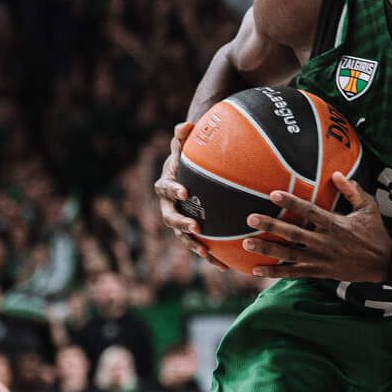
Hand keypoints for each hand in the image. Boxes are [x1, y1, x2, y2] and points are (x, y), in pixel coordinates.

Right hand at [153, 120, 220, 267]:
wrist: (189, 172)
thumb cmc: (188, 156)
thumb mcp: (185, 145)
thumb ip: (184, 136)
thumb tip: (185, 124)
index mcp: (166, 185)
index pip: (166, 188)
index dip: (173, 191)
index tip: (185, 192)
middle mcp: (168, 206)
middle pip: (170, 218)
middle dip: (182, 225)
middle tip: (196, 228)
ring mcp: (179, 221)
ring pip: (183, 237)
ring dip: (194, 245)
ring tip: (207, 254)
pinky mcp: (191, 232)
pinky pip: (199, 245)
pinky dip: (210, 256)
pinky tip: (225, 266)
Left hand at [245, 175, 390, 281]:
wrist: (385, 264)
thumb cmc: (376, 233)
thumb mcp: (369, 208)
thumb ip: (353, 190)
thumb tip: (337, 173)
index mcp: (336, 224)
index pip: (309, 211)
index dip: (291, 203)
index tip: (273, 194)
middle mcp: (325, 242)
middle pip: (294, 234)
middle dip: (272, 226)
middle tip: (250, 218)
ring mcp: (321, 259)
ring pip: (289, 255)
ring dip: (268, 249)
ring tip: (247, 243)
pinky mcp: (320, 273)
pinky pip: (294, 273)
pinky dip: (275, 272)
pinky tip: (256, 270)